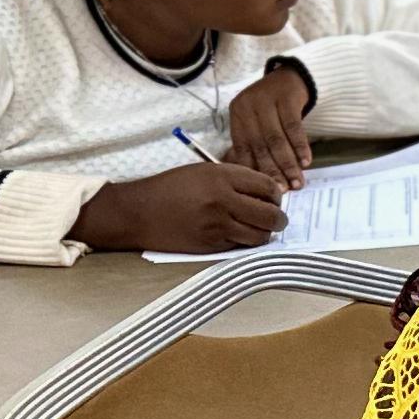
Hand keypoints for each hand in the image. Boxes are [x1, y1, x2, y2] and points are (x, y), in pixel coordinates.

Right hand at [71, 162, 287, 253]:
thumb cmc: (170, 188)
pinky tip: (239, 236)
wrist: (139, 212)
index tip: (275, 199)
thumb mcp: (203, 171)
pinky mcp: (210, 246)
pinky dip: (245, 243)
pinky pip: (240, 247)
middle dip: (279, 218)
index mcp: (222, 176)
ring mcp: (217, 226)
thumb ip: (234, 179)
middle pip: (270, 214)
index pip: (267, 186)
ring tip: (261, 230)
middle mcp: (223, 200)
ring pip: (259, 236)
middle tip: (278, 220)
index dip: (277, 195)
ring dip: (265, 234)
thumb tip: (265, 191)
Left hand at [227, 68, 314, 190]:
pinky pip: (293, 127)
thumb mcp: (258, 121)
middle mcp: (248, 106)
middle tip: (286, 190)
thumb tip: (259, 182)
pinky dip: (300, 146)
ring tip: (298, 182)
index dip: (256, 171)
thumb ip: (256, 145)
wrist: (292, 75)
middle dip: (274, 171)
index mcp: (237, 114)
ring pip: (277, 139)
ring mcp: (266, 99)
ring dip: (288, 163)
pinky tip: (306, 161)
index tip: (268, 190)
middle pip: (260, 145)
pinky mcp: (286, 96)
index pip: (244, 148)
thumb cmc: (273, 105)